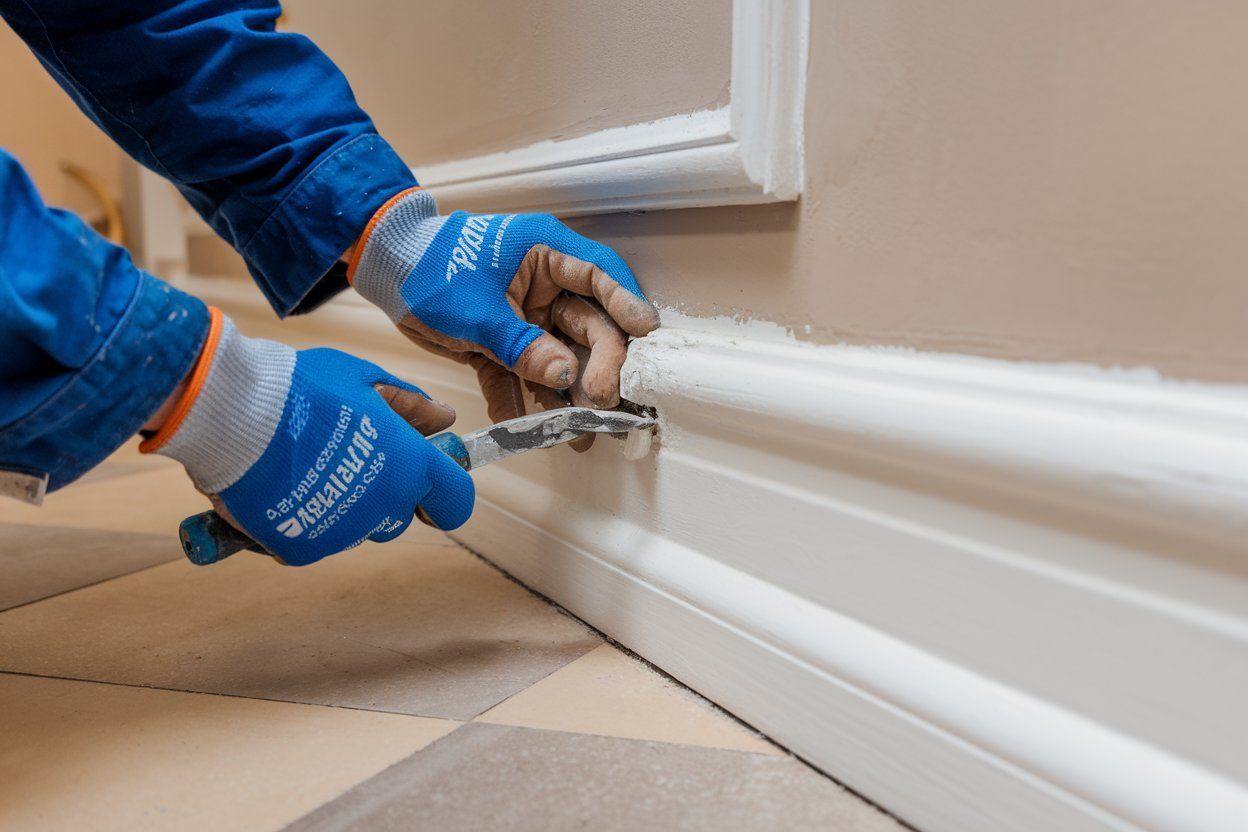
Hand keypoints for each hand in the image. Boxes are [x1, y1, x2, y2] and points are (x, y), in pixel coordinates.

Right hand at [140, 309, 473, 564]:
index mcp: (410, 466)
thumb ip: (409, 404)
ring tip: (304, 465)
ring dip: (342, 505)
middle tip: (344, 456)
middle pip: (399, 515)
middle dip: (383, 492)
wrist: (232, 413)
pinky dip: (302, 521)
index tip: (430, 485)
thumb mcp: (363, 380)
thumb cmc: (302, 388)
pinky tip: (280, 488)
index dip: (446, 495)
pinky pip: (314, 540)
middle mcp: (385, 506)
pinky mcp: (304, 550)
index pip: (455, 501)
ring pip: (356, 528)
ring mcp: (344, 533)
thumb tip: (444, 419)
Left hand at [348, 189, 659, 449]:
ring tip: (577, 433)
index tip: (646, 335)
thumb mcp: (477, 309)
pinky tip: (520, 426)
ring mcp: (528, 318)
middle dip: (599, 368)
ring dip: (566, 396)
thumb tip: (566, 376)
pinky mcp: (506, 345)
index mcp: (545, 254)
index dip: (627, 304)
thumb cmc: (430, 268)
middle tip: (602, 402)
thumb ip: (522, 346)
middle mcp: (545, 286)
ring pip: (561, 358)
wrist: (387, 274)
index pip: (600, 275)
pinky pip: (523, 375)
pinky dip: (520, 400)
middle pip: (590, 326)